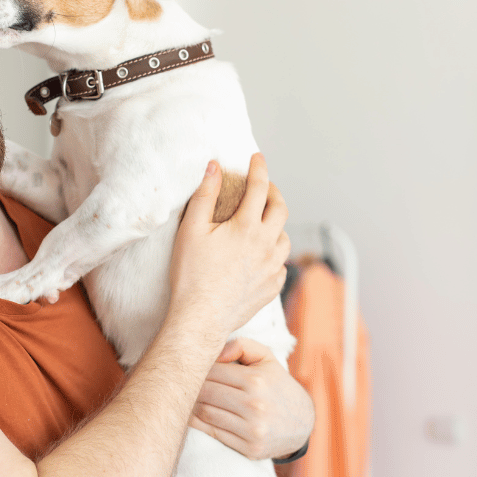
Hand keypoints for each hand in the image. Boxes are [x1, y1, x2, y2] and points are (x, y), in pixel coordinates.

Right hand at [168, 154, 290, 343]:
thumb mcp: (191, 229)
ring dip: (277, 225)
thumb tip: (215, 167)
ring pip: (286, 238)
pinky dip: (275, 255)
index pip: (259, 188)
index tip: (258, 158)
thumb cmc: (191, 274)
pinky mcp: (272, 287)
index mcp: (247, 227)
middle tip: (265, 188)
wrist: (201, 318)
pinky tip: (263, 256)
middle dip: (274, 193)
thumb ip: (205, 194)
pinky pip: (282, 265)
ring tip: (265, 223)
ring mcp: (273, 268)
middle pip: (281, 209)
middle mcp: (266, 245)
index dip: (259, 169)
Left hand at [190, 338, 313, 460]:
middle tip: (181, 382)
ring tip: (186, 397)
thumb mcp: (266, 358)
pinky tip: (194, 414)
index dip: (198, 368)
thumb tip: (215, 353)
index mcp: (256, 380)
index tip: (191, 367)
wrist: (302, 423)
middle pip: (205, 392)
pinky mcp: (249, 448)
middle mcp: (254, 405)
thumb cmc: (277, 385)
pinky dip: (198, 423)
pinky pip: (213, 433)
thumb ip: (241, 346)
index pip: (212, 370)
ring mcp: (252, 429)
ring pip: (205, 412)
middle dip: (191, 386)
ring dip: (191, 405)